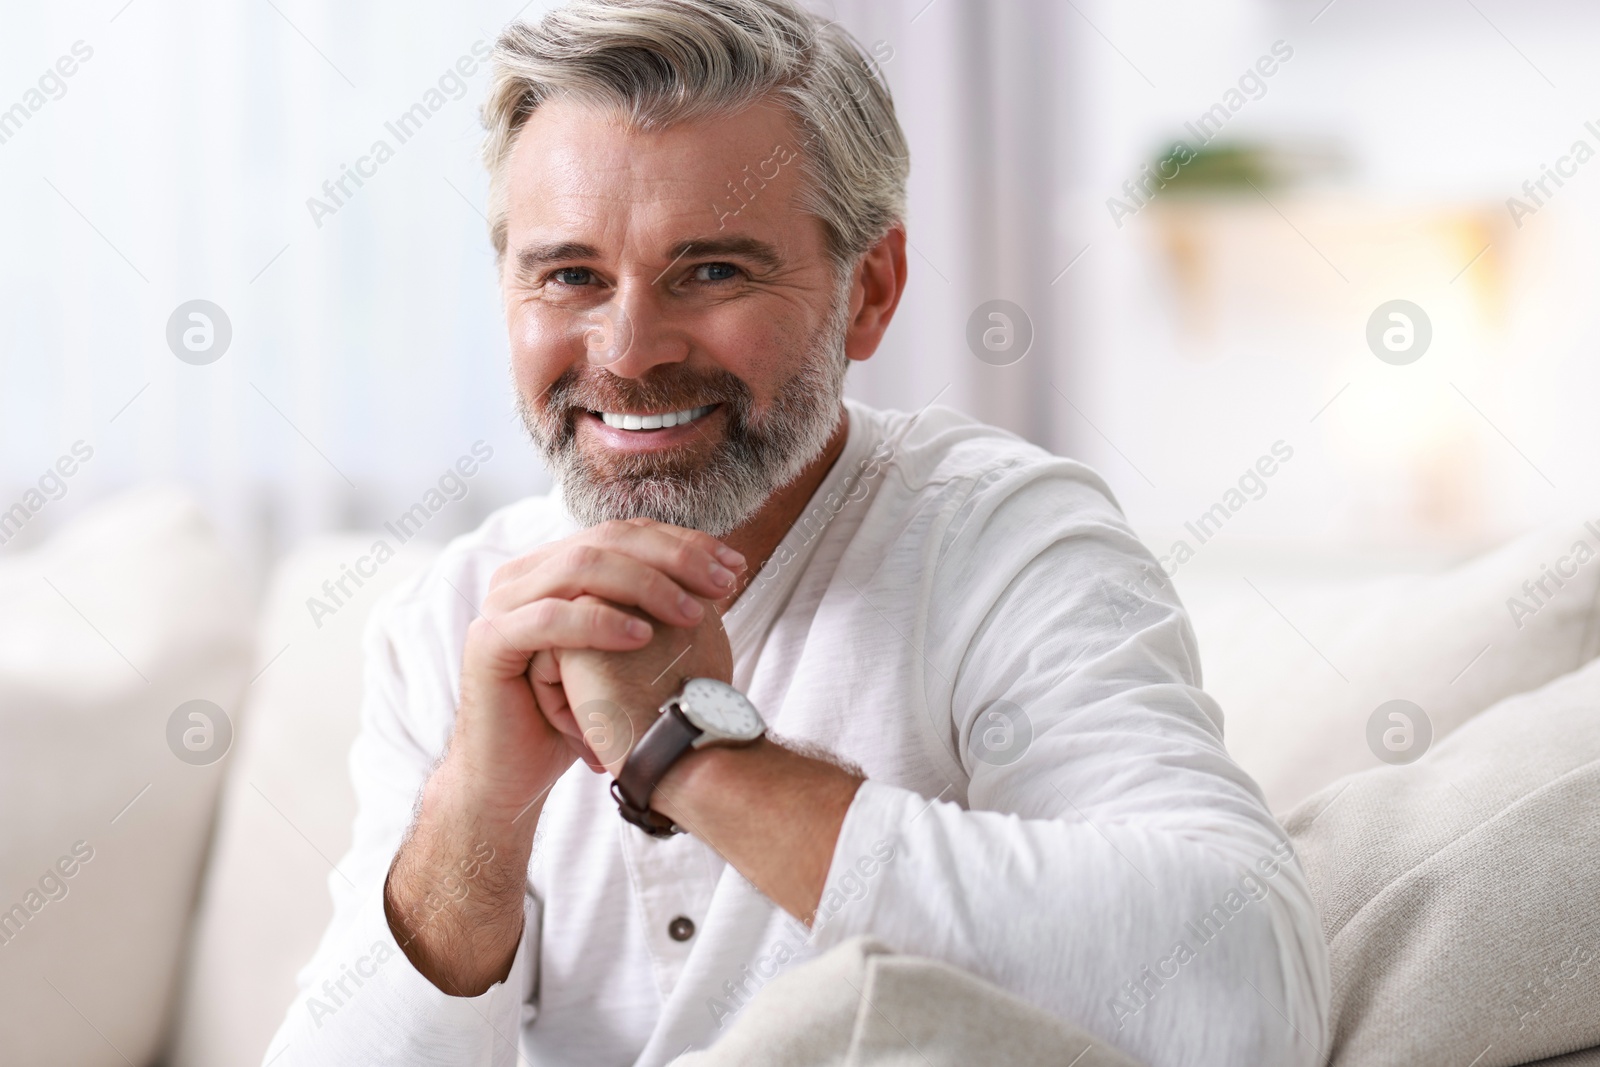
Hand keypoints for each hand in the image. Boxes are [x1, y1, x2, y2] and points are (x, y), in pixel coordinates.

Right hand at [385, 519, 742, 996]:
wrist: (513, 777)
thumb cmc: (576, 716)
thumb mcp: (622, 654)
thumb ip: (654, 609)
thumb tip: (722, 575)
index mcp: (554, 567)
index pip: (625, 533)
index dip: (683, 543)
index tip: (735, 565)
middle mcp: (524, 574)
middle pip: (607, 539)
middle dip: (674, 558)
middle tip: (724, 582)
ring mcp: (502, 604)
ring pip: (580, 567)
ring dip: (645, 585)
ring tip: (692, 613)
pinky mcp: (488, 642)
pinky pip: (549, 619)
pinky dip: (599, 622)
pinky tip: (641, 637)